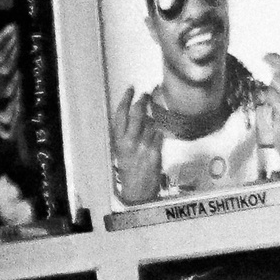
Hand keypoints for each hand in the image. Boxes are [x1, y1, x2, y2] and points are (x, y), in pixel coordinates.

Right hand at [110, 87, 163, 203]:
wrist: (137, 190)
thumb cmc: (130, 170)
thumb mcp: (122, 151)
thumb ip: (128, 134)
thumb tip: (139, 116)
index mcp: (118, 140)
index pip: (120, 114)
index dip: (125, 99)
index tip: (131, 89)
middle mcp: (129, 142)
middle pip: (136, 114)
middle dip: (142, 101)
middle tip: (147, 95)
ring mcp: (142, 147)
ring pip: (150, 123)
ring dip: (154, 118)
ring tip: (154, 117)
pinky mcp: (155, 153)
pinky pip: (160, 135)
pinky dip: (161, 132)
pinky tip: (160, 132)